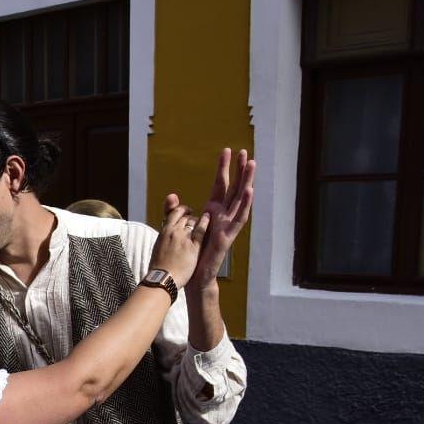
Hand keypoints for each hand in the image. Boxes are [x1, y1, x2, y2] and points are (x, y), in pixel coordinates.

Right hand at [148, 202, 206, 287]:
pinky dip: (205, 222)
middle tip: (194, 218)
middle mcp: (173, 231)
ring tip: (203, 220)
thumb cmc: (158, 269)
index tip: (184, 213)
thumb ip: (163, 240)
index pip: (172, 214)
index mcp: (163, 232)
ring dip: (198, 220)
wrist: (162, 279)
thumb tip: (165, 238)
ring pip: (193, 220)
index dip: (180, 211)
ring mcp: (184, 237)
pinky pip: (201, 229)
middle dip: (189, 216)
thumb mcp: (157, 248)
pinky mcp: (193, 245)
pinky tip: (208, 219)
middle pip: (183, 216)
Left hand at [169, 148, 255, 286]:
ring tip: (252, 165)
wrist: (195, 273)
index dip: (224, 168)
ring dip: (247, 181)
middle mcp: (224, 215)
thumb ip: (174, 210)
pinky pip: (239, 217)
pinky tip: (249, 191)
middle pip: (234, 188)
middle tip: (245, 152)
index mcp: (214, 210)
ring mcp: (228, 224)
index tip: (227, 150)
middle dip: (240, 170)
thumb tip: (172, 196)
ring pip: (241, 199)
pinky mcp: (229, 235)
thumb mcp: (182, 226)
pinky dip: (245, 204)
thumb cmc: (191, 251)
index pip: (221, 184)